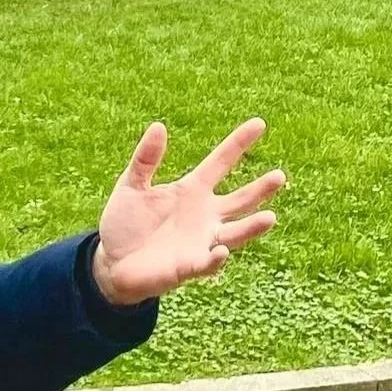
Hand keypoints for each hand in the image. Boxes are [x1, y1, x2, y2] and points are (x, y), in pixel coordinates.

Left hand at [91, 118, 283, 306]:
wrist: (111, 263)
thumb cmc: (125, 223)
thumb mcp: (131, 185)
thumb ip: (145, 159)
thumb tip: (158, 126)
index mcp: (192, 190)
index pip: (221, 162)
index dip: (239, 143)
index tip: (259, 123)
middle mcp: (205, 215)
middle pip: (240, 200)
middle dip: (260, 190)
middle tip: (280, 176)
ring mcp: (201, 241)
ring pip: (235, 233)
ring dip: (252, 227)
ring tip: (270, 217)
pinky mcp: (189, 266)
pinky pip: (207, 262)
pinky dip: (215, 258)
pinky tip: (221, 250)